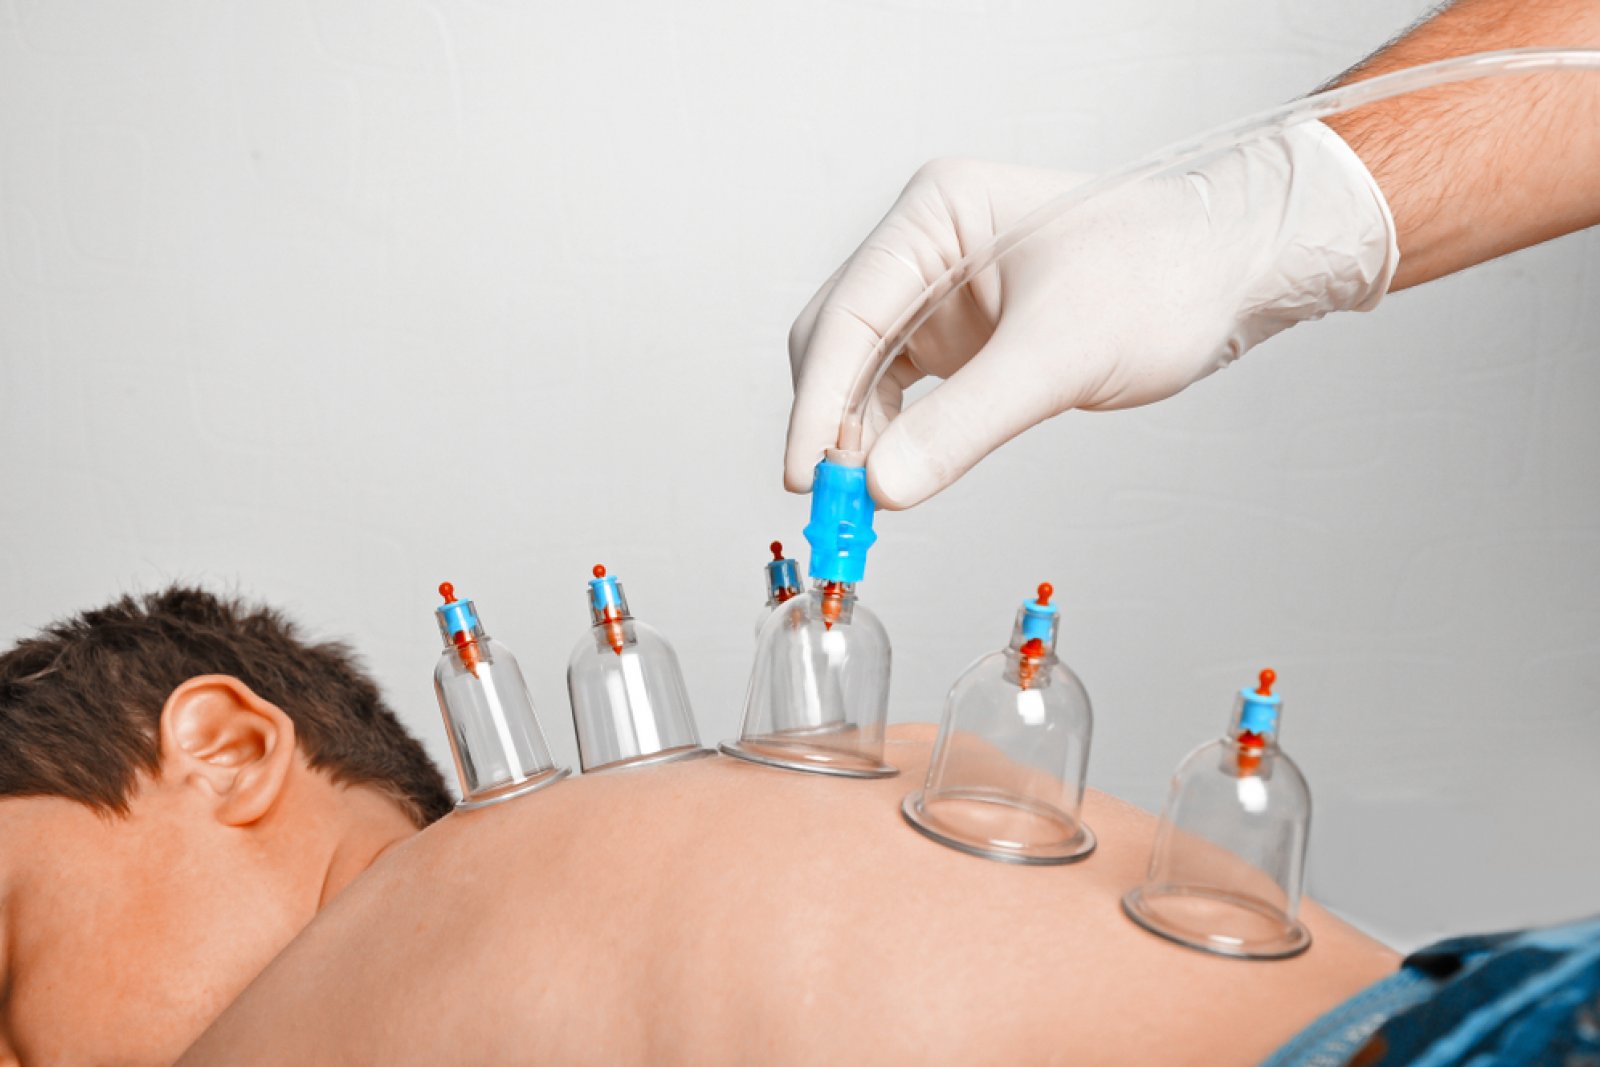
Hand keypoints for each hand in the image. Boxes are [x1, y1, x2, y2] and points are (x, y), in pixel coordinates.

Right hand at [784, 121, 1398, 508]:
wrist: (1230, 275)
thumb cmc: (1165, 277)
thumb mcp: (1061, 354)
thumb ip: (966, 422)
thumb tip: (882, 486)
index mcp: (935, 214)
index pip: (846, 314)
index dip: (817, 402)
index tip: (803, 475)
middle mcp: (925, 249)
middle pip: (839, 344)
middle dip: (829, 425)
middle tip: (833, 505)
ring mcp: (939, 294)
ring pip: (862, 375)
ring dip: (856, 441)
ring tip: (860, 508)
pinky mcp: (961, 338)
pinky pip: (902, 394)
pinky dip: (891, 441)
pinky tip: (893, 480)